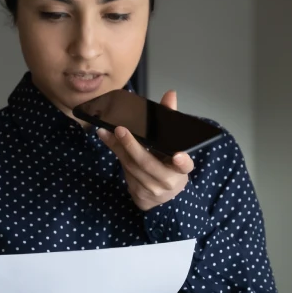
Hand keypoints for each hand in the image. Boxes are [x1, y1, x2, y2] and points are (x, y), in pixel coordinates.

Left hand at [97, 89, 195, 211]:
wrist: (162, 198)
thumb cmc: (170, 166)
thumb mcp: (174, 147)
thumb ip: (170, 120)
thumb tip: (170, 94)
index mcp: (181, 170)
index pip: (184, 166)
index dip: (182, 162)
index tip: (178, 156)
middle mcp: (168, 181)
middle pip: (148, 164)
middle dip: (133, 146)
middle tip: (120, 130)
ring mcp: (151, 189)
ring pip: (132, 166)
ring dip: (118, 147)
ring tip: (107, 131)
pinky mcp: (137, 193)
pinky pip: (124, 170)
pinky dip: (116, 152)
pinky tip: (107, 139)